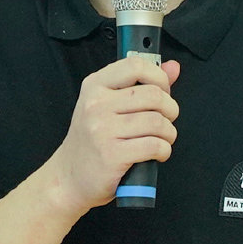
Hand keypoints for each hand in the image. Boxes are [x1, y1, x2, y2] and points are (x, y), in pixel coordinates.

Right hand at [47, 57, 181, 213]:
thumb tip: (173, 67)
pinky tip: (157, 154)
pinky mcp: (112, 155)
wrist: (69, 178)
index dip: (159, 78)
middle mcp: (96, 104)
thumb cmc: (93, 141)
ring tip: (161, 139)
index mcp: (95, 85)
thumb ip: (141, 84)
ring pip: (157, 122)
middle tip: (164, 122)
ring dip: (169, 133)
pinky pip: (155, 145)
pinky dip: (164, 150)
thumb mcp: (108, 105)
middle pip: (154, 96)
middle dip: (170, 110)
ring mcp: (102, 130)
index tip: (162, 92)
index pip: (135, 65)